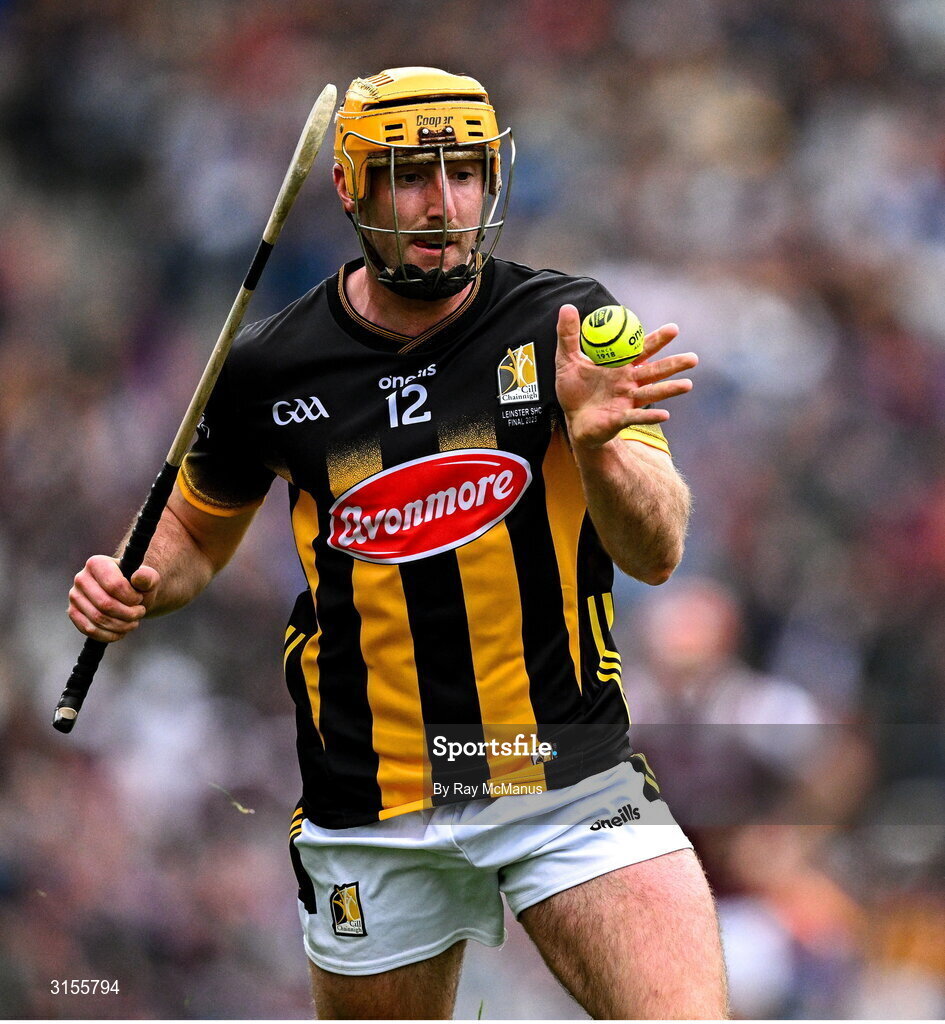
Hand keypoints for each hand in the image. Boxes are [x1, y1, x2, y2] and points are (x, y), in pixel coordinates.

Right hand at [68, 555, 159, 642]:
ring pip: (98, 619)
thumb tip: (138, 577)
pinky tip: (121, 631)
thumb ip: (147, 577)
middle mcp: (81, 578)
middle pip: (105, 604)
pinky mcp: (73, 612)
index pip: (114, 585)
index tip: (140, 599)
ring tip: (133, 622)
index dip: (131, 598)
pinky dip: (109, 635)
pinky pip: (89, 630)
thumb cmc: (138, 586)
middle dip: (128, 614)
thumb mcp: (149, 579)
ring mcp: (75, 596)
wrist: (129, 596)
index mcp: (97, 563)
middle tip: (140, 613)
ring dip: (121, 625)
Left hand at [554, 304, 697, 447]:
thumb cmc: (574, 389)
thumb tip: (568, 307)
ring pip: (651, 393)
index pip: (642, 350)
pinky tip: (665, 415)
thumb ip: (568, 335)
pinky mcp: (620, 419)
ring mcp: (627, 401)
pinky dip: (649, 417)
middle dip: (673, 364)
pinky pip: (635, 417)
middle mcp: (629, 383)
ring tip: (688, 385)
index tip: (674, 329)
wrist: (572, 419)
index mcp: (621, 366)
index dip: (658, 340)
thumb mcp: (567, 359)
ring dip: (669, 389)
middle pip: (655, 371)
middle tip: (693, 357)